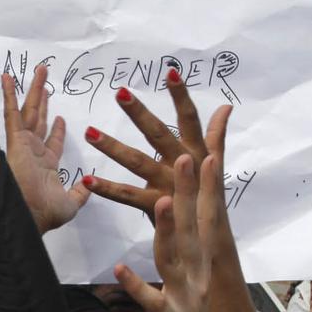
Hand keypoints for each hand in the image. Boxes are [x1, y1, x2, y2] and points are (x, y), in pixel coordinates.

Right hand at [2, 66, 87, 232]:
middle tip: (46, 80)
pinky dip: (9, 95)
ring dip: (33, 89)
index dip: (56, 129)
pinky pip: (12, 113)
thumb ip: (80, 192)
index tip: (60, 117)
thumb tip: (88, 183)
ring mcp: (24, 145)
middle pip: (39, 119)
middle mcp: (34, 152)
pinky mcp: (16, 141)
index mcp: (46, 165)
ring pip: (29, 111)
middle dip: (43, 99)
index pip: (51, 141)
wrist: (29, 217)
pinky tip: (7, 78)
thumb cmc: (46, 214)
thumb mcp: (71, 203)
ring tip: (40, 70)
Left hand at [82, 72, 230, 234]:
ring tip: (90, 132)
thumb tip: (225, 107)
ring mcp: (168, 187)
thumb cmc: (209, 196)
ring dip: (112, 146)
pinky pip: (126, 196)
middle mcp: (183, 166)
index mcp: (197, 153)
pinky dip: (106, 188)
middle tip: (120, 92)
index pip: (189, 118)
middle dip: (139, 113)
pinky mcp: (155, 206)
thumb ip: (216, 135)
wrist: (210, 239)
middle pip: (158, 135)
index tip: (171, 71)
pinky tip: (87, 178)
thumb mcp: (216, 164)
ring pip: (137, 162)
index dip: (181, 95)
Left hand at [116, 153, 216, 311]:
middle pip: (195, 231)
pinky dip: (135, 284)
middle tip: (188, 158)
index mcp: (201, 271)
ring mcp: (186, 304)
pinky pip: (151, 301)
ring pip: (176, 260)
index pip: (206, 223)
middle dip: (191, 193)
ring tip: (163, 200)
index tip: (209, 154)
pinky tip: (120, 267)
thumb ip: (179, 258)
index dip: (207, 190)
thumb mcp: (181, 291)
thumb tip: (177, 231)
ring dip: (170, 229)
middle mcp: (199, 282)